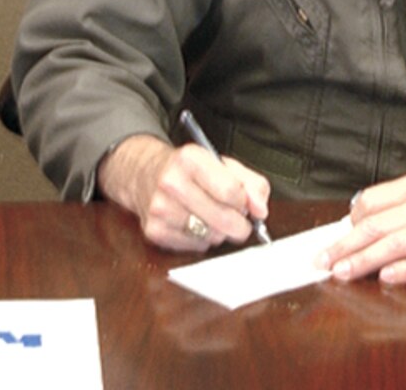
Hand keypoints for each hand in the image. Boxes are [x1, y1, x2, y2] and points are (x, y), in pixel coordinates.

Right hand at [98, 134, 270, 253]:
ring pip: (211, 236)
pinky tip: (195, 224)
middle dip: (239, 224)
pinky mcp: (154, 231)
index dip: (245, 201)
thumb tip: (260, 210)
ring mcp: (160, 209)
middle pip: (223, 218)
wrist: (144, 173)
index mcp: (190, 159)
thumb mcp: (222, 164)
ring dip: (219, 231)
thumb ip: (251, 183)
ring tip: (211, 216)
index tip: (244, 202)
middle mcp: (171, 182)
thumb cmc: (189, 170)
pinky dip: (202, 240)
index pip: (232, 191)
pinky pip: (195, 246)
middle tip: (239, 220)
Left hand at [317, 156, 405, 286]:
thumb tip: (367, 212)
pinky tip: (387, 277)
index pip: (373, 200)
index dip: (350, 219)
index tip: (337, 235)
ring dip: (365, 259)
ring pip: (396, 244)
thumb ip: (403, 197)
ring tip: (342, 272)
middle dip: (345, 244)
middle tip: (322, 260)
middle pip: (376, 225)